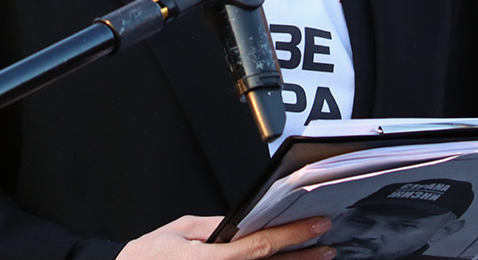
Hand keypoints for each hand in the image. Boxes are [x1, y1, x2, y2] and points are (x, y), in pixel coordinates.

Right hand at [119, 215, 335, 259]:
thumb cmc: (149, 257)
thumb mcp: (180, 231)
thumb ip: (214, 227)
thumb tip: (241, 222)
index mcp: (211, 259)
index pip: (261, 247)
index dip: (292, 236)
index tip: (316, 225)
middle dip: (304, 256)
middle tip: (328, 242)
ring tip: (319, 256)